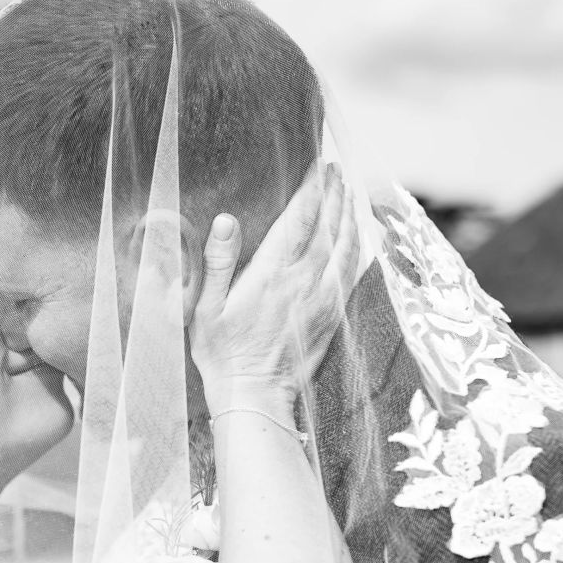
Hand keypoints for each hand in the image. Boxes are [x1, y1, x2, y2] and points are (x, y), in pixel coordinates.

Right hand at [187, 162, 358, 413]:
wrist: (254, 396)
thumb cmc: (223, 354)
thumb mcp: (205, 308)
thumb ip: (217, 262)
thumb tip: (226, 221)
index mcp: (273, 274)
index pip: (299, 219)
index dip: (311, 189)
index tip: (318, 166)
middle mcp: (305, 282)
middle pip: (328, 226)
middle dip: (334, 194)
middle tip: (337, 170)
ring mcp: (324, 299)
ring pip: (346, 247)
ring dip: (349, 216)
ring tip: (348, 193)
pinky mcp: (333, 316)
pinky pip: (353, 273)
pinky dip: (358, 248)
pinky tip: (358, 237)